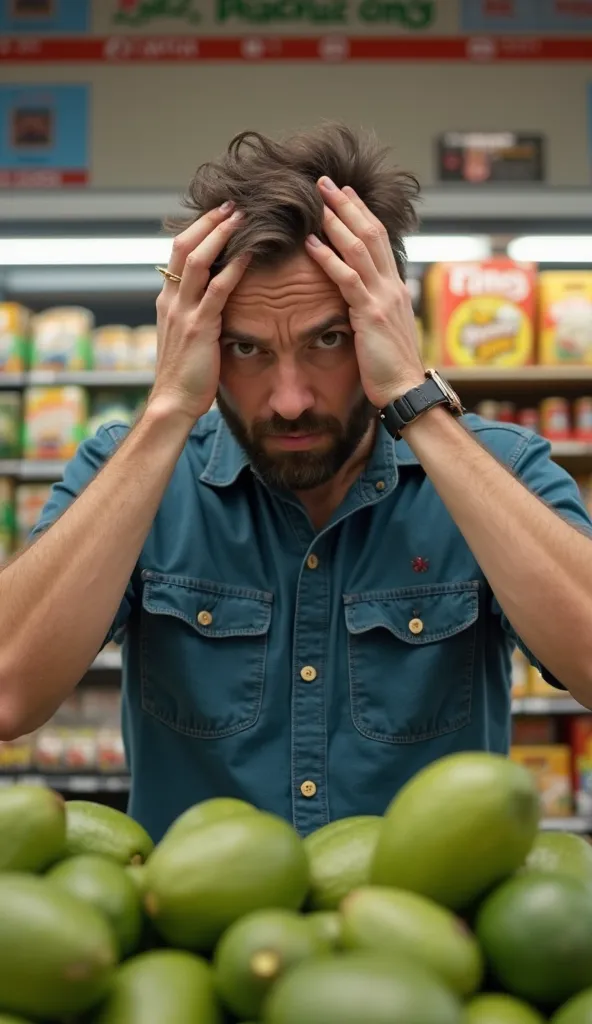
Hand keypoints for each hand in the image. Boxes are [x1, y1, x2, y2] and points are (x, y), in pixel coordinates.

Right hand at [150, 203, 247, 422]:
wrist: (172, 402)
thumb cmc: (186, 375)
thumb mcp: (186, 336)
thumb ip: (197, 313)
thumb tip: (217, 299)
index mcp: (168, 300)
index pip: (178, 253)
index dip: (198, 229)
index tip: (219, 213)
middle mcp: (171, 299)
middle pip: (184, 245)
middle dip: (208, 221)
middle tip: (232, 203)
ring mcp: (183, 311)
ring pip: (198, 259)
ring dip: (221, 234)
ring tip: (241, 216)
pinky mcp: (199, 327)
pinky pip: (217, 289)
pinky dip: (234, 267)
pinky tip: (250, 253)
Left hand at [304, 178, 424, 408]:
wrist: (406, 390)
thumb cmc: (391, 368)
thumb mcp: (384, 331)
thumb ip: (374, 309)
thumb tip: (361, 300)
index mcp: (394, 288)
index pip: (378, 240)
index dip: (361, 214)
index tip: (344, 194)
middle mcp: (391, 286)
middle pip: (370, 233)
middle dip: (347, 205)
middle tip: (326, 182)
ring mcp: (383, 298)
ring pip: (359, 248)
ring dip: (337, 221)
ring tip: (318, 200)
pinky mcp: (370, 315)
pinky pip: (347, 279)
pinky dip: (328, 258)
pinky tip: (311, 243)